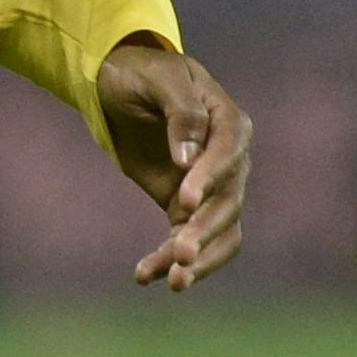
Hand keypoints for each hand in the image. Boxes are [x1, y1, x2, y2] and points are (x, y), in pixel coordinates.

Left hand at [96, 37, 250, 292]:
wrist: (125, 87)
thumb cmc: (142, 75)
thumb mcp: (156, 79)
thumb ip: (179, 111)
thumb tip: (188, 157)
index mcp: (229, 122)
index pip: (227, 154)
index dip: (209, 179)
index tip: (183, 201)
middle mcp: (230, 160)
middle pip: (227, 202)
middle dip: (205, 231)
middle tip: (180, 255)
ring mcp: (214, 188)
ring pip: (219, 232)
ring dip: (199, 260)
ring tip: (171, 282)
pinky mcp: (189, 209)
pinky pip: (190, 240)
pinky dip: (170, 261)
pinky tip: (144, 276)